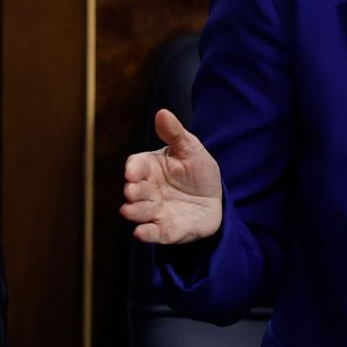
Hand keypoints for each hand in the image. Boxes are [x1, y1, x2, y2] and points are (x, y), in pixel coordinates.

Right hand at [121, 109, 222, 242]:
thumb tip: (162, 112)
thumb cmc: (197, 172)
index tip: (132, 171)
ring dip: (135, 212)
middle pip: (134, 190)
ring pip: (139, 212)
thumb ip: (175, 133)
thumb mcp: (191, 149)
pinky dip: (146, 234)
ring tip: (131, 209)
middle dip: (133, 191)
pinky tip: (141, 232)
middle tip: (133, 190)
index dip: (133, 169)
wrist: (214, 200)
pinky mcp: (164, 230)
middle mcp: (147, 190)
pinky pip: (152, 234)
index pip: (136, 165)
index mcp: (150, 168)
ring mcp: (154, 211)